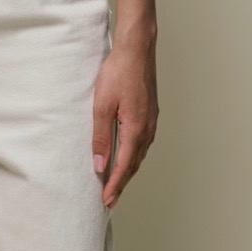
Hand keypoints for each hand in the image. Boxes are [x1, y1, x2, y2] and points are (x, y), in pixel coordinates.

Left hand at [91, 37, 158, 208]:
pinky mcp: (150, 113)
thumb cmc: (118, 72)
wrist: (137, 49)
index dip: (114, 185)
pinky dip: (133, 155)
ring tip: (116, 181)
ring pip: (140, 154)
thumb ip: (101, 136)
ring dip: (128, 170)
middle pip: (134, 164)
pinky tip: (127, 154)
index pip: (124, 166)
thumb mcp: (102, 104)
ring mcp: (151, 121)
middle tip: (109, 199)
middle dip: (121, 182)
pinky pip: (143, 142)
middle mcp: (148, 129)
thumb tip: (100, 164)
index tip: (106, 200)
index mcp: (136, 130)